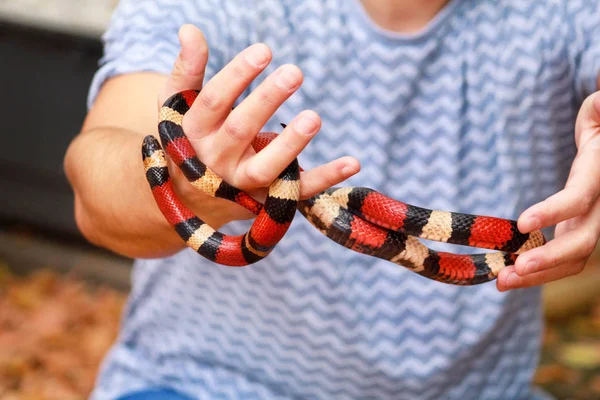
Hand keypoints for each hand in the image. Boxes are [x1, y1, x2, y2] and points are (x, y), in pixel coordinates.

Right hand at [162, 25, 359, 226]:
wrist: (192, 194)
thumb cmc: (194, 136)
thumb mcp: (180, 105)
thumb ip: (188, 69)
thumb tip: (190, 30)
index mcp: (194, 131)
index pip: (214, 102)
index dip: (237, 75)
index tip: (264, 51)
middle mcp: (216, 159)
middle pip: (240, 129)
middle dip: (267, 100)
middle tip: (294, 72)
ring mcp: (242, 182)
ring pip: (266, 167)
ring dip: (291, 143)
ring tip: (314, 117)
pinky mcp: (267, 197)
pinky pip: (297, 190)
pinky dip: (326, 178)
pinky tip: (353, 162)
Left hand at [497, 92, 599, 290]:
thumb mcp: (599, 110)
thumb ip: (597, 108)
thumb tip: (596, 103)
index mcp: (598, 175)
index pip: (579, 198)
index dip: (554, 211)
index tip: (523, 223)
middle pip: (582, 242)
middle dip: (547, 260)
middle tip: (510, 273)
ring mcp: (592, 220)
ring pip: (575, 258)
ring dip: (539, 275)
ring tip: (502, 282)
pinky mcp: (579, 227)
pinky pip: (565, 256)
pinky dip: (541, 269)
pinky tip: (511, 274)